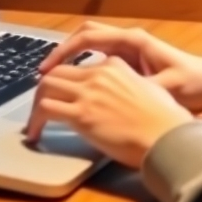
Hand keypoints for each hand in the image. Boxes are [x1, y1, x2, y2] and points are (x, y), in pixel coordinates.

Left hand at [26, 56, 193, 168]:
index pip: (78, 67)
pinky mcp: (81, 114)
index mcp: (115, 65)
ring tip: (34, 123)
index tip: (60, 93)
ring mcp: (88, 93)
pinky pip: (45, 109)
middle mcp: (98, 74)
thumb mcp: (149, 90)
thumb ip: (131, 86)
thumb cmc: (165, 120)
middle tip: (40, 107)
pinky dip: (35, 121)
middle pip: (57, 73)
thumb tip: (124, 97)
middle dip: (44, 90)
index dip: (64, 81)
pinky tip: (35, 134)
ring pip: (45, 87)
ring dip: (35, 105)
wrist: (166, 136)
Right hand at [39, 21, 201, 112]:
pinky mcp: (130, 62)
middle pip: (85, 36)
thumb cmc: (193, 83)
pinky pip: (99, 59)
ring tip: (53, 81)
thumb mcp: (169, 87)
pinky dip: (83, 67)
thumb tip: (119, 94)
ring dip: (71, 59)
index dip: (64, 51)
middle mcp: (128, 41)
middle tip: (44, 74)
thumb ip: (144, 88)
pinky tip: (77, 86)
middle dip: (62, 52)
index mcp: (134, 41)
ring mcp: (128, 50)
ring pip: (90, 46)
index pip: (88, 38)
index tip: (47, 69)